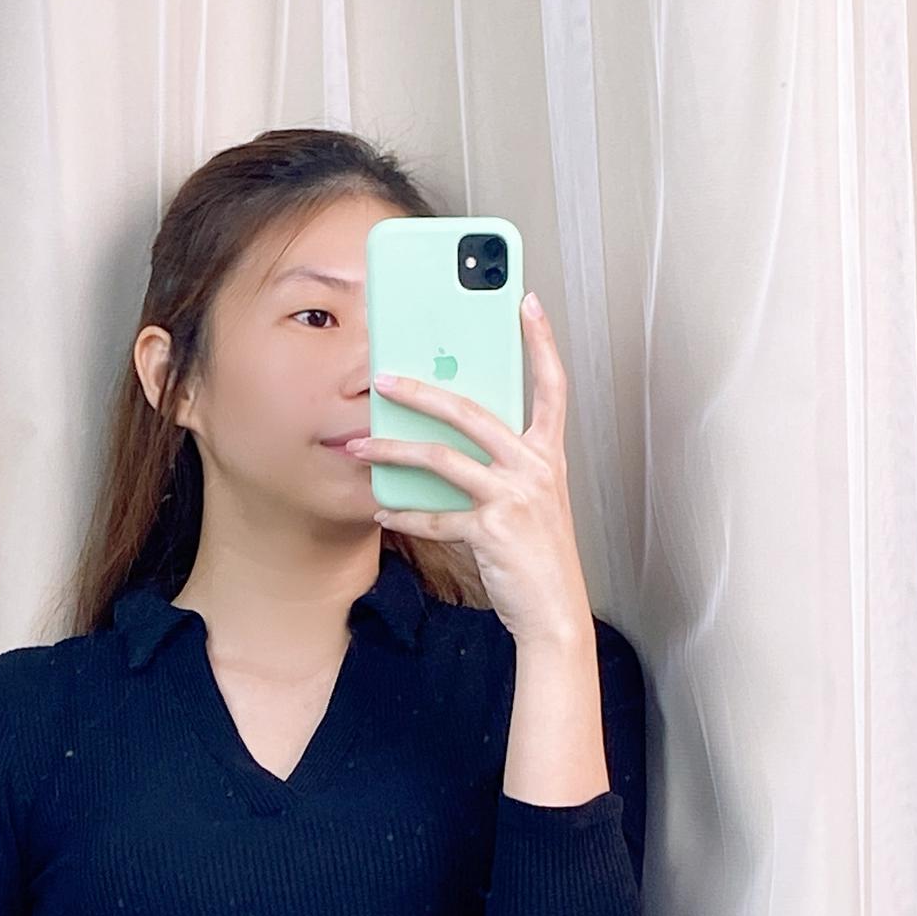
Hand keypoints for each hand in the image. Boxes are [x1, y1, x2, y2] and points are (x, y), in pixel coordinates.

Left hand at [343, 292, 592, 648]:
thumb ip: (505, 465)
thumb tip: (457, 440)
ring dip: (395, 450)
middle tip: (384, 379)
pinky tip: (382, 509)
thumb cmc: (539, 555)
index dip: (541, 343)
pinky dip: (404, 513)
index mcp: (548, 455)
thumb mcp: (533, 500)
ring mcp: (515, 498)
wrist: (554, 611)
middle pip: (473, 413)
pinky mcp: (492, 531)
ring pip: (443, 459)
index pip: (552, 386)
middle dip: (423, 392)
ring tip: (362, 444)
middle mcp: (535, 468)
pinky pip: (436, 515)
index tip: (526, 303)